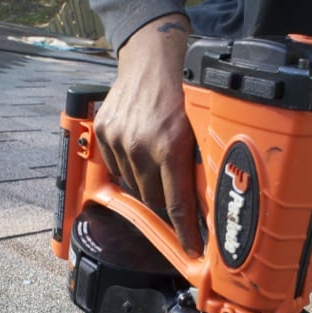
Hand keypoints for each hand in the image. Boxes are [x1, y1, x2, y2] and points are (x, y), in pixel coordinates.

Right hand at [94, 14, 203, 256]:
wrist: (149, 63)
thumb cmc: (179, 95)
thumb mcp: (197, 129)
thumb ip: (199, 163)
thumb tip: (207, 199)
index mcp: (171, 147)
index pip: (177, 203)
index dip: (185, 231)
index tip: (191, 249)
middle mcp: (142, 147)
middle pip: (153, 199)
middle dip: (166, 204)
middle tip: (175, 198)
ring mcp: (119, 141)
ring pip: (133, 187)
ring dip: (146, 186)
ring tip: (156, 168)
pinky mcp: (104, 134)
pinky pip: (117, 170)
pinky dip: (129, 170)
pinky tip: (139, 155)